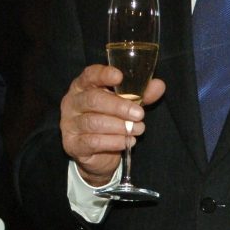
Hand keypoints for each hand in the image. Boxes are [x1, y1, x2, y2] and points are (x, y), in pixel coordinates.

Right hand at [60, 66, 163, 186]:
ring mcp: (69, 123)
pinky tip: (127, 141)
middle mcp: (72, 102)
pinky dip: (113, 141)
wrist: (98, 154)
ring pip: (94, 122)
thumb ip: (141, 95)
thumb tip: (159, 85)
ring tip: (137, 129)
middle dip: (119, 106)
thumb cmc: (110, 120)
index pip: (90, 75)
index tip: (120, 77)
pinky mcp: (72, 144)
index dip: (103, 74)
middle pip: (93, 99)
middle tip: (139, 114)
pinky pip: (93, 141)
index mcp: (83, 86)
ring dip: (119, 126)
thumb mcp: (126, 105)